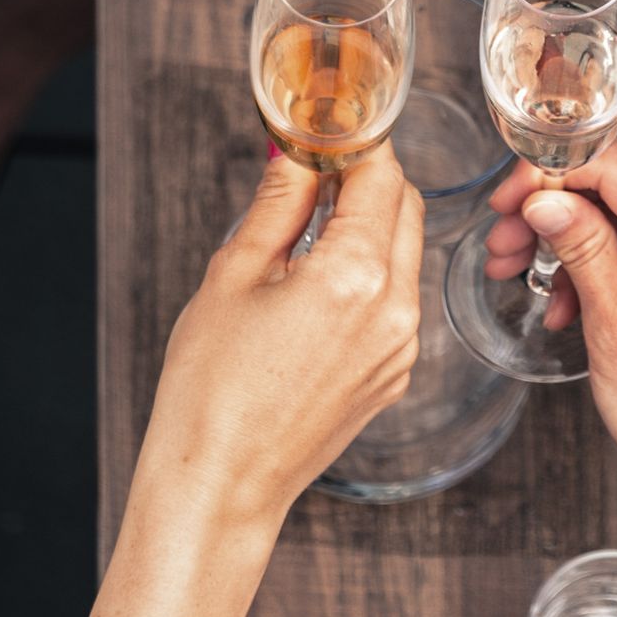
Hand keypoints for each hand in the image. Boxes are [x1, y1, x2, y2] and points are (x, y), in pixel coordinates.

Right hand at [141, 147, 423, 529]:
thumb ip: (277, 206)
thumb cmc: (210, 388)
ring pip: (405, 255)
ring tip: (308, 229)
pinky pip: (397, 302)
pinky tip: (317, 284)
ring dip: (371, 228)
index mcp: (355, 277)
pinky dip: (371, 276)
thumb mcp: (232, 276)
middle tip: (316, 173)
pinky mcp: (395, 375)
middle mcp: (395, 311)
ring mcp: (401, 348)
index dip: (358, 145)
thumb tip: (297, 154)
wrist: (221, 485)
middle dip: (369, 182)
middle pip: (406, 210)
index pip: (382, 178)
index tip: (329, 130)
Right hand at [486, 139, 616, 538]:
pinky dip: (605, 266)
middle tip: (502, 242)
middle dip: (556, 209)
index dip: (555, 173)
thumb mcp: (616, 335)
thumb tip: (546, 198)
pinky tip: (565, 303)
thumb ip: (584, 253)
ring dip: (573, 240)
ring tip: (520, 274)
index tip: (507, 197)